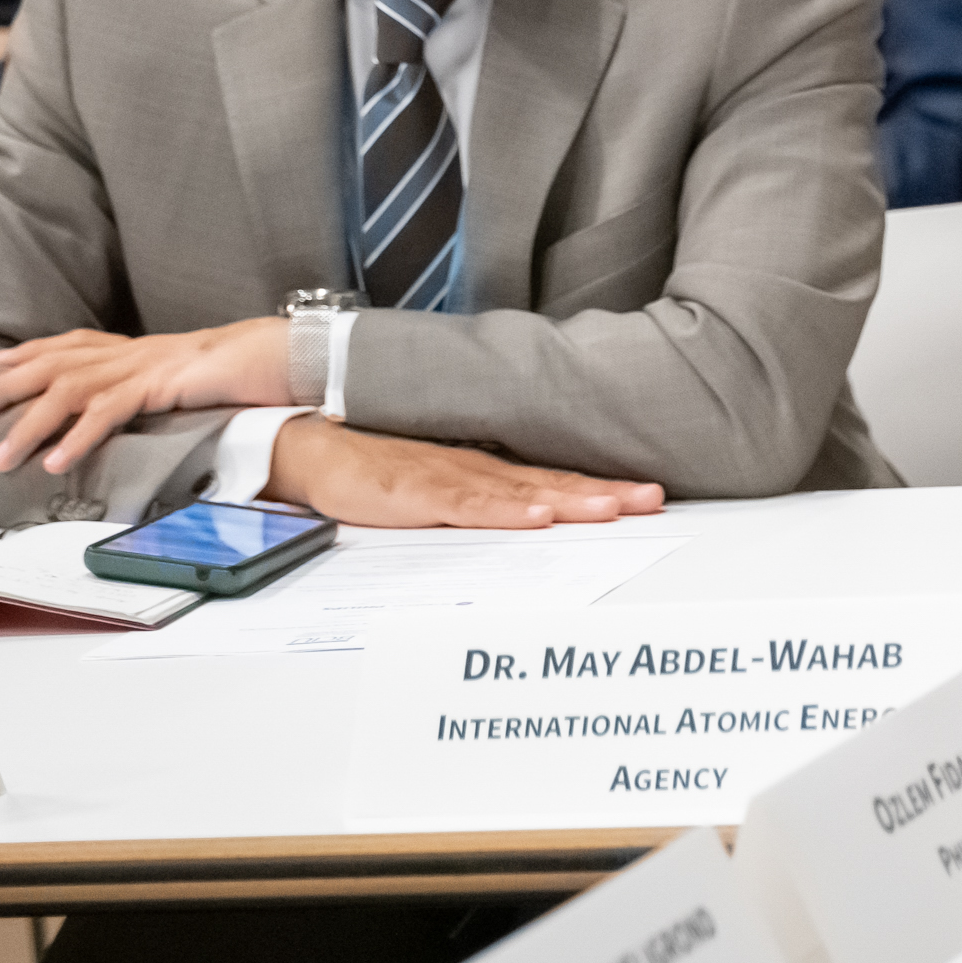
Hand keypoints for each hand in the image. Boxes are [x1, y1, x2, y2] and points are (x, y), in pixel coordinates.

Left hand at [0, 317, 290, 474]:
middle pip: (53, 363)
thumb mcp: (190, 376)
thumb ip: (160, 385)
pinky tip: (56, 460)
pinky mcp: (161, 383)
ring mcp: (145, 365)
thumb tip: (144, 401)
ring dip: (29, 425)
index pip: (73, 343)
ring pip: (69, 390)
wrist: (282, 354)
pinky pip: (110, 411)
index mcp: (139, 347)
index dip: (31, 351)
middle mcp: (133, 351)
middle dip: (3, 386)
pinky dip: (78, 437)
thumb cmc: (245, 367)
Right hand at [262, 416, 665, 528]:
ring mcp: (446, 478)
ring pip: (519, 493)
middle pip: (551, 483)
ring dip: (569, 501)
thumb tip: (533, 515)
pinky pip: (465, 505)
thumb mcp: (438, 486)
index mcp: (485, 468)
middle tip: (652, 500)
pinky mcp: (413, 494)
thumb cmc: (374, 466)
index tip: (649, 495)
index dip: (603, 487)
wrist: (308, 446)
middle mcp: (476, 468)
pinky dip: (503, 512)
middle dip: (605, 493)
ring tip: (613, 508)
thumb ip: (483, 498)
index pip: (555, 479)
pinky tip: (534, 516)